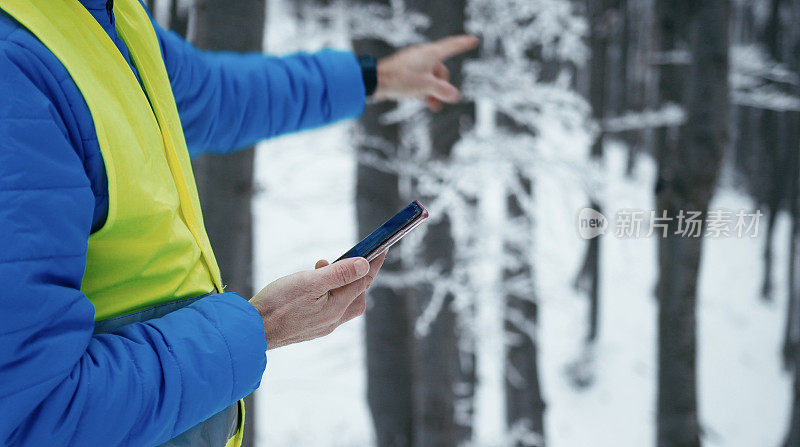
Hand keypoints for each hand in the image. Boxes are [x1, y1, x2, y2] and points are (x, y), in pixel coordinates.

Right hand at [250, 253, 385, 348]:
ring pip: (342, 303)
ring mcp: (321, 326)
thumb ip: (339, 273)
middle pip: (356, 296)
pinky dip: (327, 294)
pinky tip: (312, 287)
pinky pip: (327, 309)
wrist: (251, 331)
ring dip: (339, 284)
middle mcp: (333, 320)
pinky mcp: (309, 328)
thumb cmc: (277, 304)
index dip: (373, 263)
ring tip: (321, 268)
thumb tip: (365, 265)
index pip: (363, 282)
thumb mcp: (310, 282)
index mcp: (336, 308)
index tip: (381, 248)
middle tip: (347, 259)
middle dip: (357, 276)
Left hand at [374, 35, 479, 110]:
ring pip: (431, 78)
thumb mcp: (425, 86)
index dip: (463, 44)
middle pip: (441, 70)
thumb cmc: (400, 79)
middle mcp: (423, 56)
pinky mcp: (406, 73)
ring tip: (433, 106)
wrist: (375, 81)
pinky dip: (424, 91)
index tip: (474, 40)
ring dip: (433, 92)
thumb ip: (442, 91)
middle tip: (439, 99)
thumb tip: (455, 95)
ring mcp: (414, 65)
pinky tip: (425, 102)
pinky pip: (421, 82)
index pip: (452, 46)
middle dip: (442, 86)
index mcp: (430, 54)